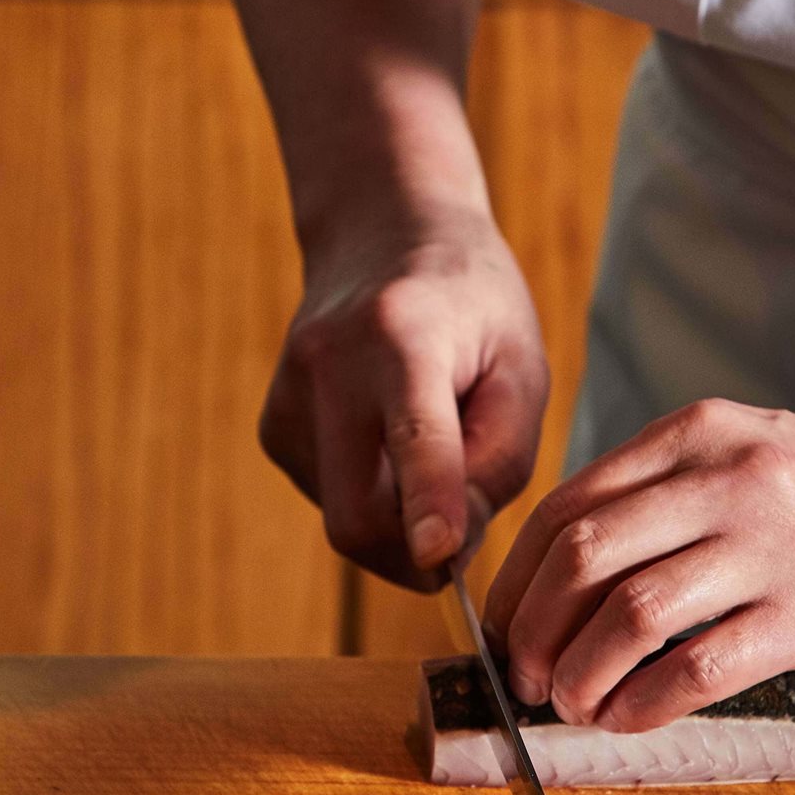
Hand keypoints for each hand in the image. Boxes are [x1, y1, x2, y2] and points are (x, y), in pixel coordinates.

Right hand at [261, 206, 548, 590]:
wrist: (382, 234)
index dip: (429, 504)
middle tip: (457, 544)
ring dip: (396, 512)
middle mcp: (330, 362)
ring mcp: (289, 394)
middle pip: (357, 512)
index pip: (416, 436)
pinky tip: (386, 439)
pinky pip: (327, 499)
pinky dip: (368, 493)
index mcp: (404, 336)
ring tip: (425, 440)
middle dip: (410, 557)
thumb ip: (501, 458)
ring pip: (344, 516)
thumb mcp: (521, 365)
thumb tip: (444, 547)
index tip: (439, 560)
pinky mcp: (273, 424)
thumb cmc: (470, 304)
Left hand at [483, 397, 794, 727]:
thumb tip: (573, 565)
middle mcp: (722, 481)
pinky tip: (630, 719)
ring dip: (580, 673)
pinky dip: (645, 703)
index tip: (501, 622)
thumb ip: (669, 489)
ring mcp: (767, 546)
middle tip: (522, 674)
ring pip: (628, 613)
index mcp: (696, 436)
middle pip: (581, 556)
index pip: (567, 505)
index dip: (516, 575)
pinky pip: (699, 668)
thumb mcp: (750, 451)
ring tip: (569, 705)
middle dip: (530, 627)